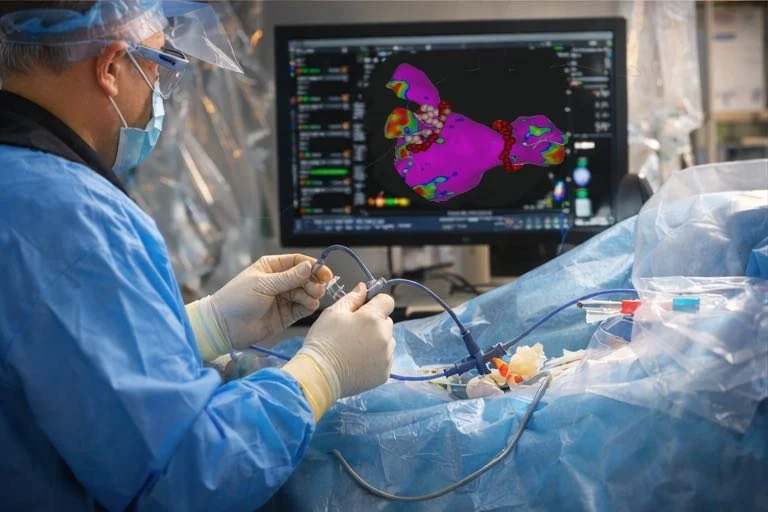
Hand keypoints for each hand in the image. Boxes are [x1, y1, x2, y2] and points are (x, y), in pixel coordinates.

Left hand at [211, 254, 332, 347]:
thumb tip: (310, 266)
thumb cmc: (238, 298)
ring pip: (307, 292)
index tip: (324, 273)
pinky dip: (309, 306)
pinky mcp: (287, 315)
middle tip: (317, 289)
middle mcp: (281, 281)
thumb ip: (288, 277)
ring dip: (313, 294)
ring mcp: (284, 298)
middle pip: (306, 277)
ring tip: (312, 298)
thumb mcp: (263, 284)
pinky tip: (310, 306)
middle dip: (314, 281)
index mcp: (272, 267)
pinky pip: (303, 307)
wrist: (224, 326)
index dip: (313, 266)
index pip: (298, 262)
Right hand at [282, 283, 395, 420]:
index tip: (364, 309)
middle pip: (387, 322)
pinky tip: (358, 361)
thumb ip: (352, 298)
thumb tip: (364, 287)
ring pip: (387, 340)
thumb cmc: (323, 341)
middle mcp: (385, 336)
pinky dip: (375, 358)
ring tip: (355, 348)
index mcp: (373, 318)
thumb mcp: (333, 313)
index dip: (375, 302)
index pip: (387, 301)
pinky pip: (385, 358)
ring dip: (376, 340)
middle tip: (353, 331)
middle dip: (374, 323)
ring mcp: (386, 356)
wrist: (319, 376)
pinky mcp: (384, 372)